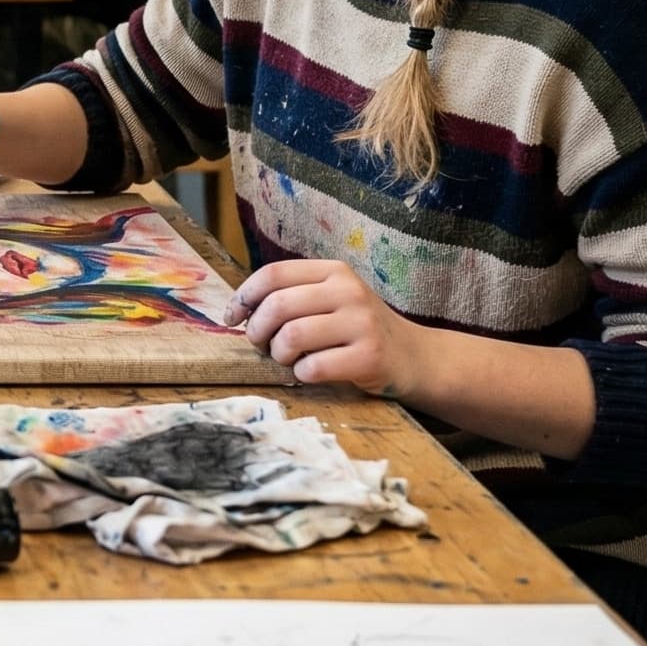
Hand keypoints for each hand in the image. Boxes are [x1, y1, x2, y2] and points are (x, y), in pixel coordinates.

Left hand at [230, 259, 432, 396]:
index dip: (244, 297)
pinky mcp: (369, 358)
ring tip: (288, 359)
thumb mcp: (332, 299)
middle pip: (277, 306)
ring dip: (279, 355)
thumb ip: (293, 297)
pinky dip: (301, 374)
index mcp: (334, 271)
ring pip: (292, 337)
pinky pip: (313, 367)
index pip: (273, 274)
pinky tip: (310, 372)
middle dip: (257, 331)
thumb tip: (238, 310)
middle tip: (262, 345)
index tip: (232, 318)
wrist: (414, 357)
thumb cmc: (358, 329)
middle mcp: (349, 292)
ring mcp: (362, 324)